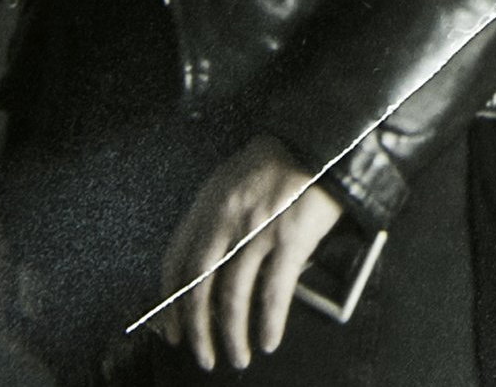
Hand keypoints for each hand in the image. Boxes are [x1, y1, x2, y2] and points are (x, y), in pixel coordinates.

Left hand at [156, 136, 343, 370]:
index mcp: (208, 204)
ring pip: (233, 297)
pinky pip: (273, 292)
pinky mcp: (291, 238)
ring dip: (232, 336)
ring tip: (237, 356)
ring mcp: (257, 230)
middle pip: (199, 289)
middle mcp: (225, 220)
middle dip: (198, 331)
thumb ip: (217, 219)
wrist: (325, 139)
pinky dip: (268, 323)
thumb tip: (211, 272)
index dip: (170, 304)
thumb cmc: (282, 159)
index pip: (176, 263)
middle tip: (203, 357)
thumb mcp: (234, 180)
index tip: (174, 330)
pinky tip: (268, 339)